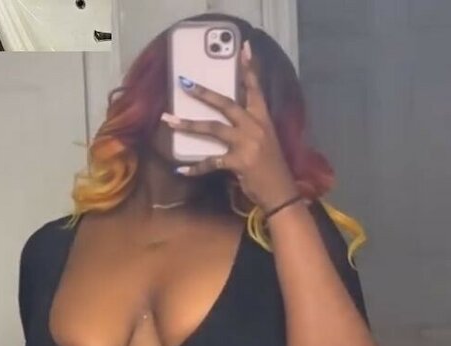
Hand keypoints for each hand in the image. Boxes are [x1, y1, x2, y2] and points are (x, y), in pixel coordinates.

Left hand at [161, 40, 299, 212]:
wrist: (281, 192)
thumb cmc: (272, 167)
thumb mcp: (266, 141)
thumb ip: (249, 129)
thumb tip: (230, 124)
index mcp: (263, 119)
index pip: (255, 89)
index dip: (249, 69)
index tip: (243, 48)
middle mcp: (254, 127)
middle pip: (226, 104)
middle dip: (204, 93)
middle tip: (185, 83)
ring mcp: (246, 144)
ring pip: (213, 128)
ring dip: (188, 124)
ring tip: (169, 120)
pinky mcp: (238, 163)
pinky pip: (211, 163)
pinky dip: (196, 168)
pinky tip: (181, 171)